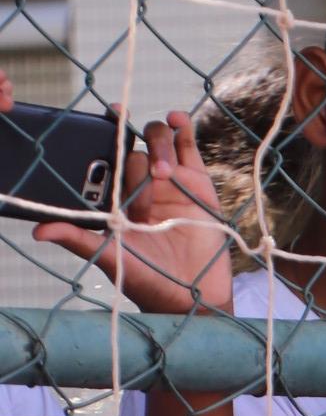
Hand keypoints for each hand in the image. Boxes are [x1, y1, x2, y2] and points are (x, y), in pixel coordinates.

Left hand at [35, 112, 234, 315]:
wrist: (194, 297)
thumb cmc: (150, 280)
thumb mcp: (111, 256)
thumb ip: (78, 238)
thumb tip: (39, 231)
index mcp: (119, 195)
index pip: (108, 153)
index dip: (105, 131)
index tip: (106, 118)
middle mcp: (143, 183)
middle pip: (134, 147)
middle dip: (137, 167)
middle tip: (144, 203)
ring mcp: (171, 180)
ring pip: (158, 139)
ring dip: (158, 147)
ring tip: (165, 175)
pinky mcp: (197, 181)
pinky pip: (188, 142)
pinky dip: (182, 126)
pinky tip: (176, 121)